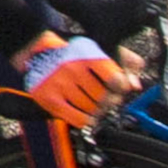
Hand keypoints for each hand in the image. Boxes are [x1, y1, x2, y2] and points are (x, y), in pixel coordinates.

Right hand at [13, 31, 131, 126]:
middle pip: (104, 97)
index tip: (120, 88)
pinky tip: (87, 115)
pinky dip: (85, 120)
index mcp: (85, 54)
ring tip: (95, 104)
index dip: (121, 88)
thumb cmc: (68, 50)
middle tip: (108, 99)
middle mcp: (72, 69)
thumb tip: (135, 84)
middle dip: (109, 100)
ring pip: (91, 108)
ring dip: (97, 110)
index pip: (114, 79)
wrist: (31, 48)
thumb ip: (121, 60)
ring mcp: (59, 84)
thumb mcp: (94, 47)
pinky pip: (76, 118)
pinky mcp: (48, 98)